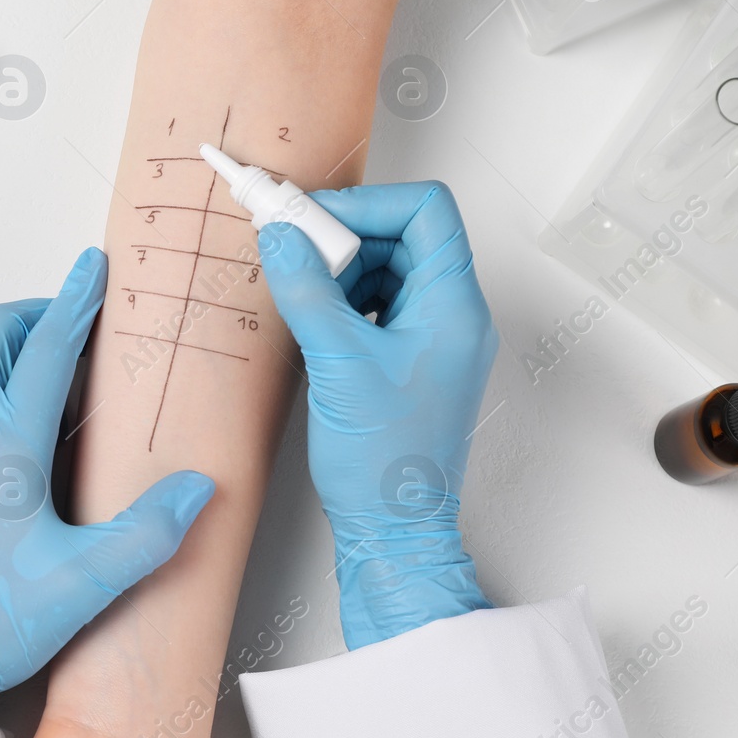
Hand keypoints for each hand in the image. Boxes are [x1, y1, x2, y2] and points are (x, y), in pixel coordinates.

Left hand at [0, 248, 215, 695]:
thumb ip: (146, 533)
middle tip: (82, 326)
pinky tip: (6, 416)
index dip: (77, 301)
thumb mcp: (81, 584)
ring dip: (8, 342)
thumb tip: (196, 488)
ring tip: (51, 368)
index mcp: (5, 438)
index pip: (48, 346)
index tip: (95, 268)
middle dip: (41, 313)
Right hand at [258, 182, 496, 649]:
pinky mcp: (408, 362)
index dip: (368, 204)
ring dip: (340, 270)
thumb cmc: (387, 466)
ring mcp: (432, 340)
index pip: (426, 212)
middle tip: (295, 250)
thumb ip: (308, 291)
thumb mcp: (339, 364)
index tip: (315, 220)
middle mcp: (452, 316)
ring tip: (301, 291)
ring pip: (387, 270)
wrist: (394, 533)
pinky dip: (342, 302)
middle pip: (403, 236)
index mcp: (455, 307)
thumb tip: (282, 236)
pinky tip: (312, 320)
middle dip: (346, 237)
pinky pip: (377, 306)